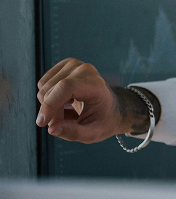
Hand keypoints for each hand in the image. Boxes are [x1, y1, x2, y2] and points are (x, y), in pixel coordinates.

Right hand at [36, 58, 153, 142]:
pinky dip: (49, 97)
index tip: (41, 123)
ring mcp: (74, 65)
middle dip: (51, 112)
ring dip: (50, 105)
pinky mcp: (64, 65)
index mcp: (96, 85)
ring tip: (68, 112)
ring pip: (43, 88)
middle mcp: (84, 70)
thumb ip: (73, 132)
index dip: (50, 104)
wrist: (111, 107)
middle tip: (64, 123)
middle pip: (50, 91)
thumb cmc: (103, 120)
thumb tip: (51, 129)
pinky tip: (65, 101)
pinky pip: (43, 84)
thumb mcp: (93, 133)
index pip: (66, 87)